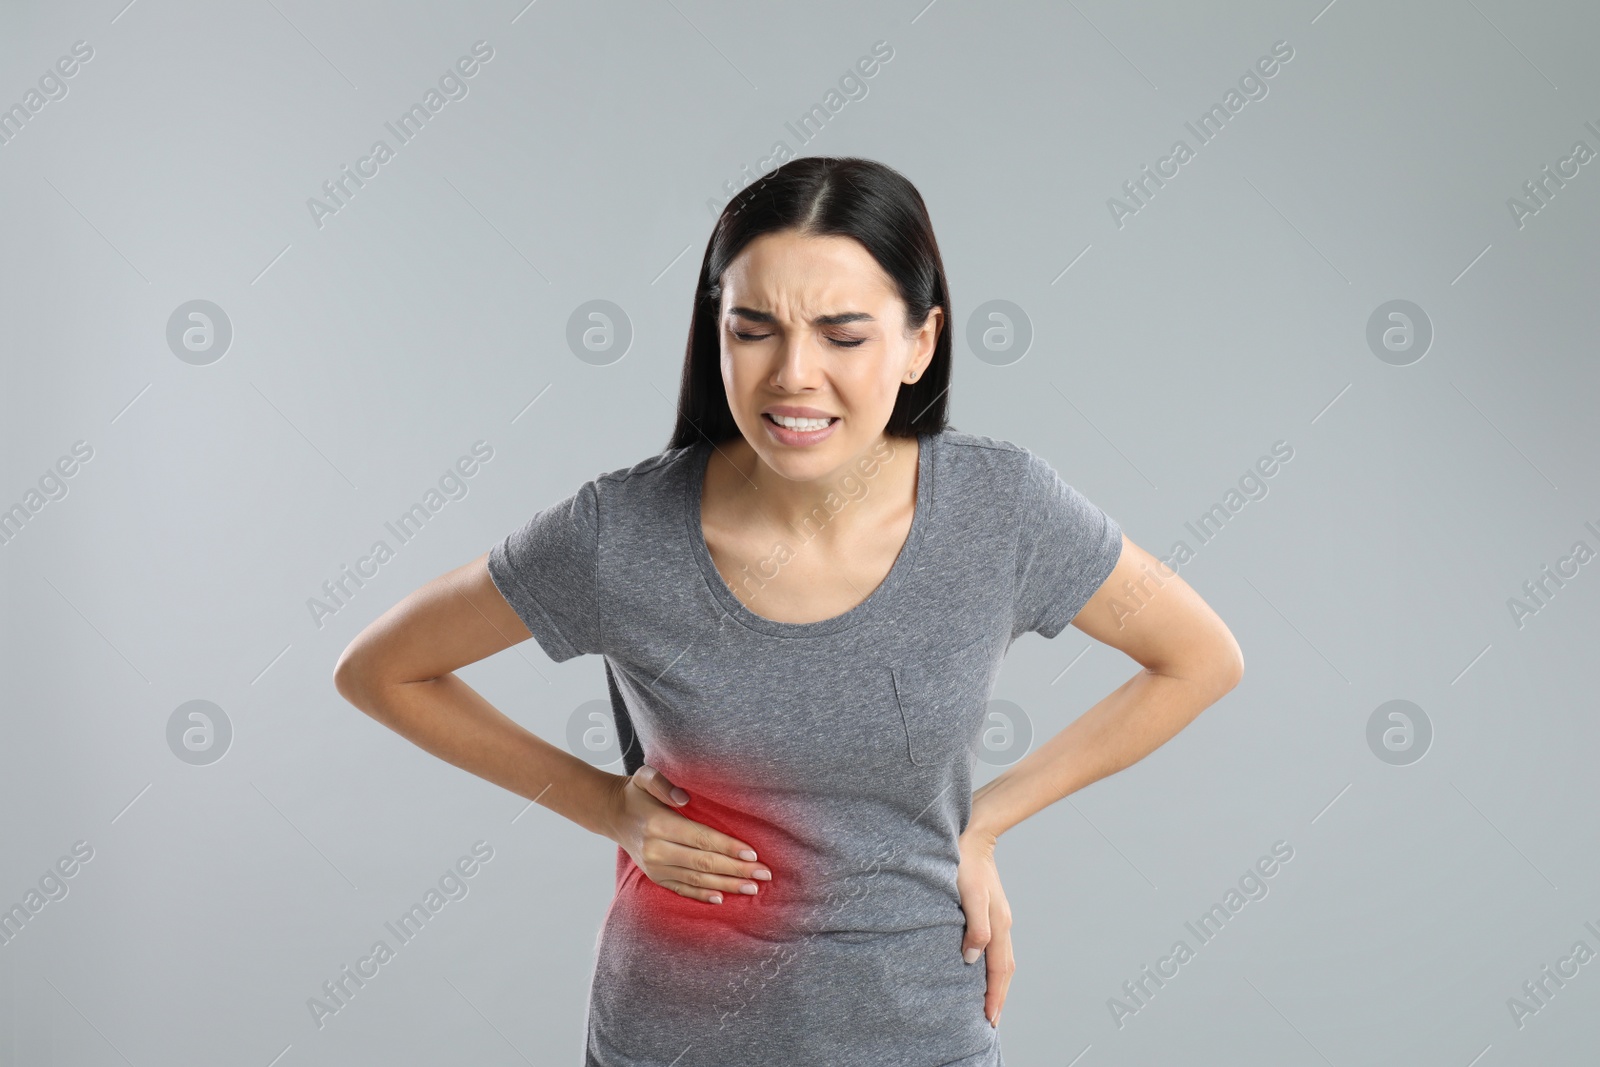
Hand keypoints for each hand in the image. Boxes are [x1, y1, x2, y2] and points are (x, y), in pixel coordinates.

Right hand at [600, 764, 772, 904]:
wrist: (613, 814)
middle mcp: (656, 849)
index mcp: (658, 824)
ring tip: (752, 887)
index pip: (701, 838)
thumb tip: (684, 798)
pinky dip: (702, 895)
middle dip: (736, 869)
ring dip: (726, 884)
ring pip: (697, 879)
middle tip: (763, 874)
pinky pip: (682, 889)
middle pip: (704, 862)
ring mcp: (655, 867)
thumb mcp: (645, 777)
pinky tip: (721, 898)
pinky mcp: (655, 877)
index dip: (727, 847)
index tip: (752, 853)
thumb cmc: (637, 794)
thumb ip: (662, 784)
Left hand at [956, 827, 1013, 1027]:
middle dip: (999, 997)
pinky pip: (996, 947)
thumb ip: (974, 926)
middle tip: (990, 1020)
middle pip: (1005, 969)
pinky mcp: (990, 911)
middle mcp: (1002, 924)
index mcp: (999, 924)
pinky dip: (992, 966)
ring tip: (988, 1002)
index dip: (995, 996)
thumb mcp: (968, 893)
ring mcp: (998, 917)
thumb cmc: (965, 862)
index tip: (989, 1019)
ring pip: (1002, 959)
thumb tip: (972, 958)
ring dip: (997, 984)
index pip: (999, 970)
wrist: (971, 834)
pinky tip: (981, 968)